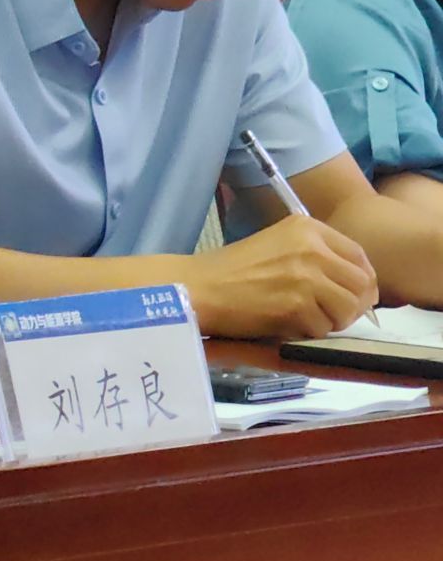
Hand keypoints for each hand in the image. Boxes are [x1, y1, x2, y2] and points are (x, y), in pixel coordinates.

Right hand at [184, 215, 377, 337]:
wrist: (198, 286)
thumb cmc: (233, 269)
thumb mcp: (279, 246)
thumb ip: (317, 257)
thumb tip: (359, 287)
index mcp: (308, 227)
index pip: (360, 257)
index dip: (361, 282)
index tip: (350, 296)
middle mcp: (312, 247)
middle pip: (362, 285)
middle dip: (352, 306)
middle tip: (330, 315)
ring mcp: (306, 277)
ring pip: (348, 309)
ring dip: (331, 321)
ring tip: (303, 319)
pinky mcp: (296, 306)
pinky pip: (322, 329)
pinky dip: (306, 333)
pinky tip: (284, 324)